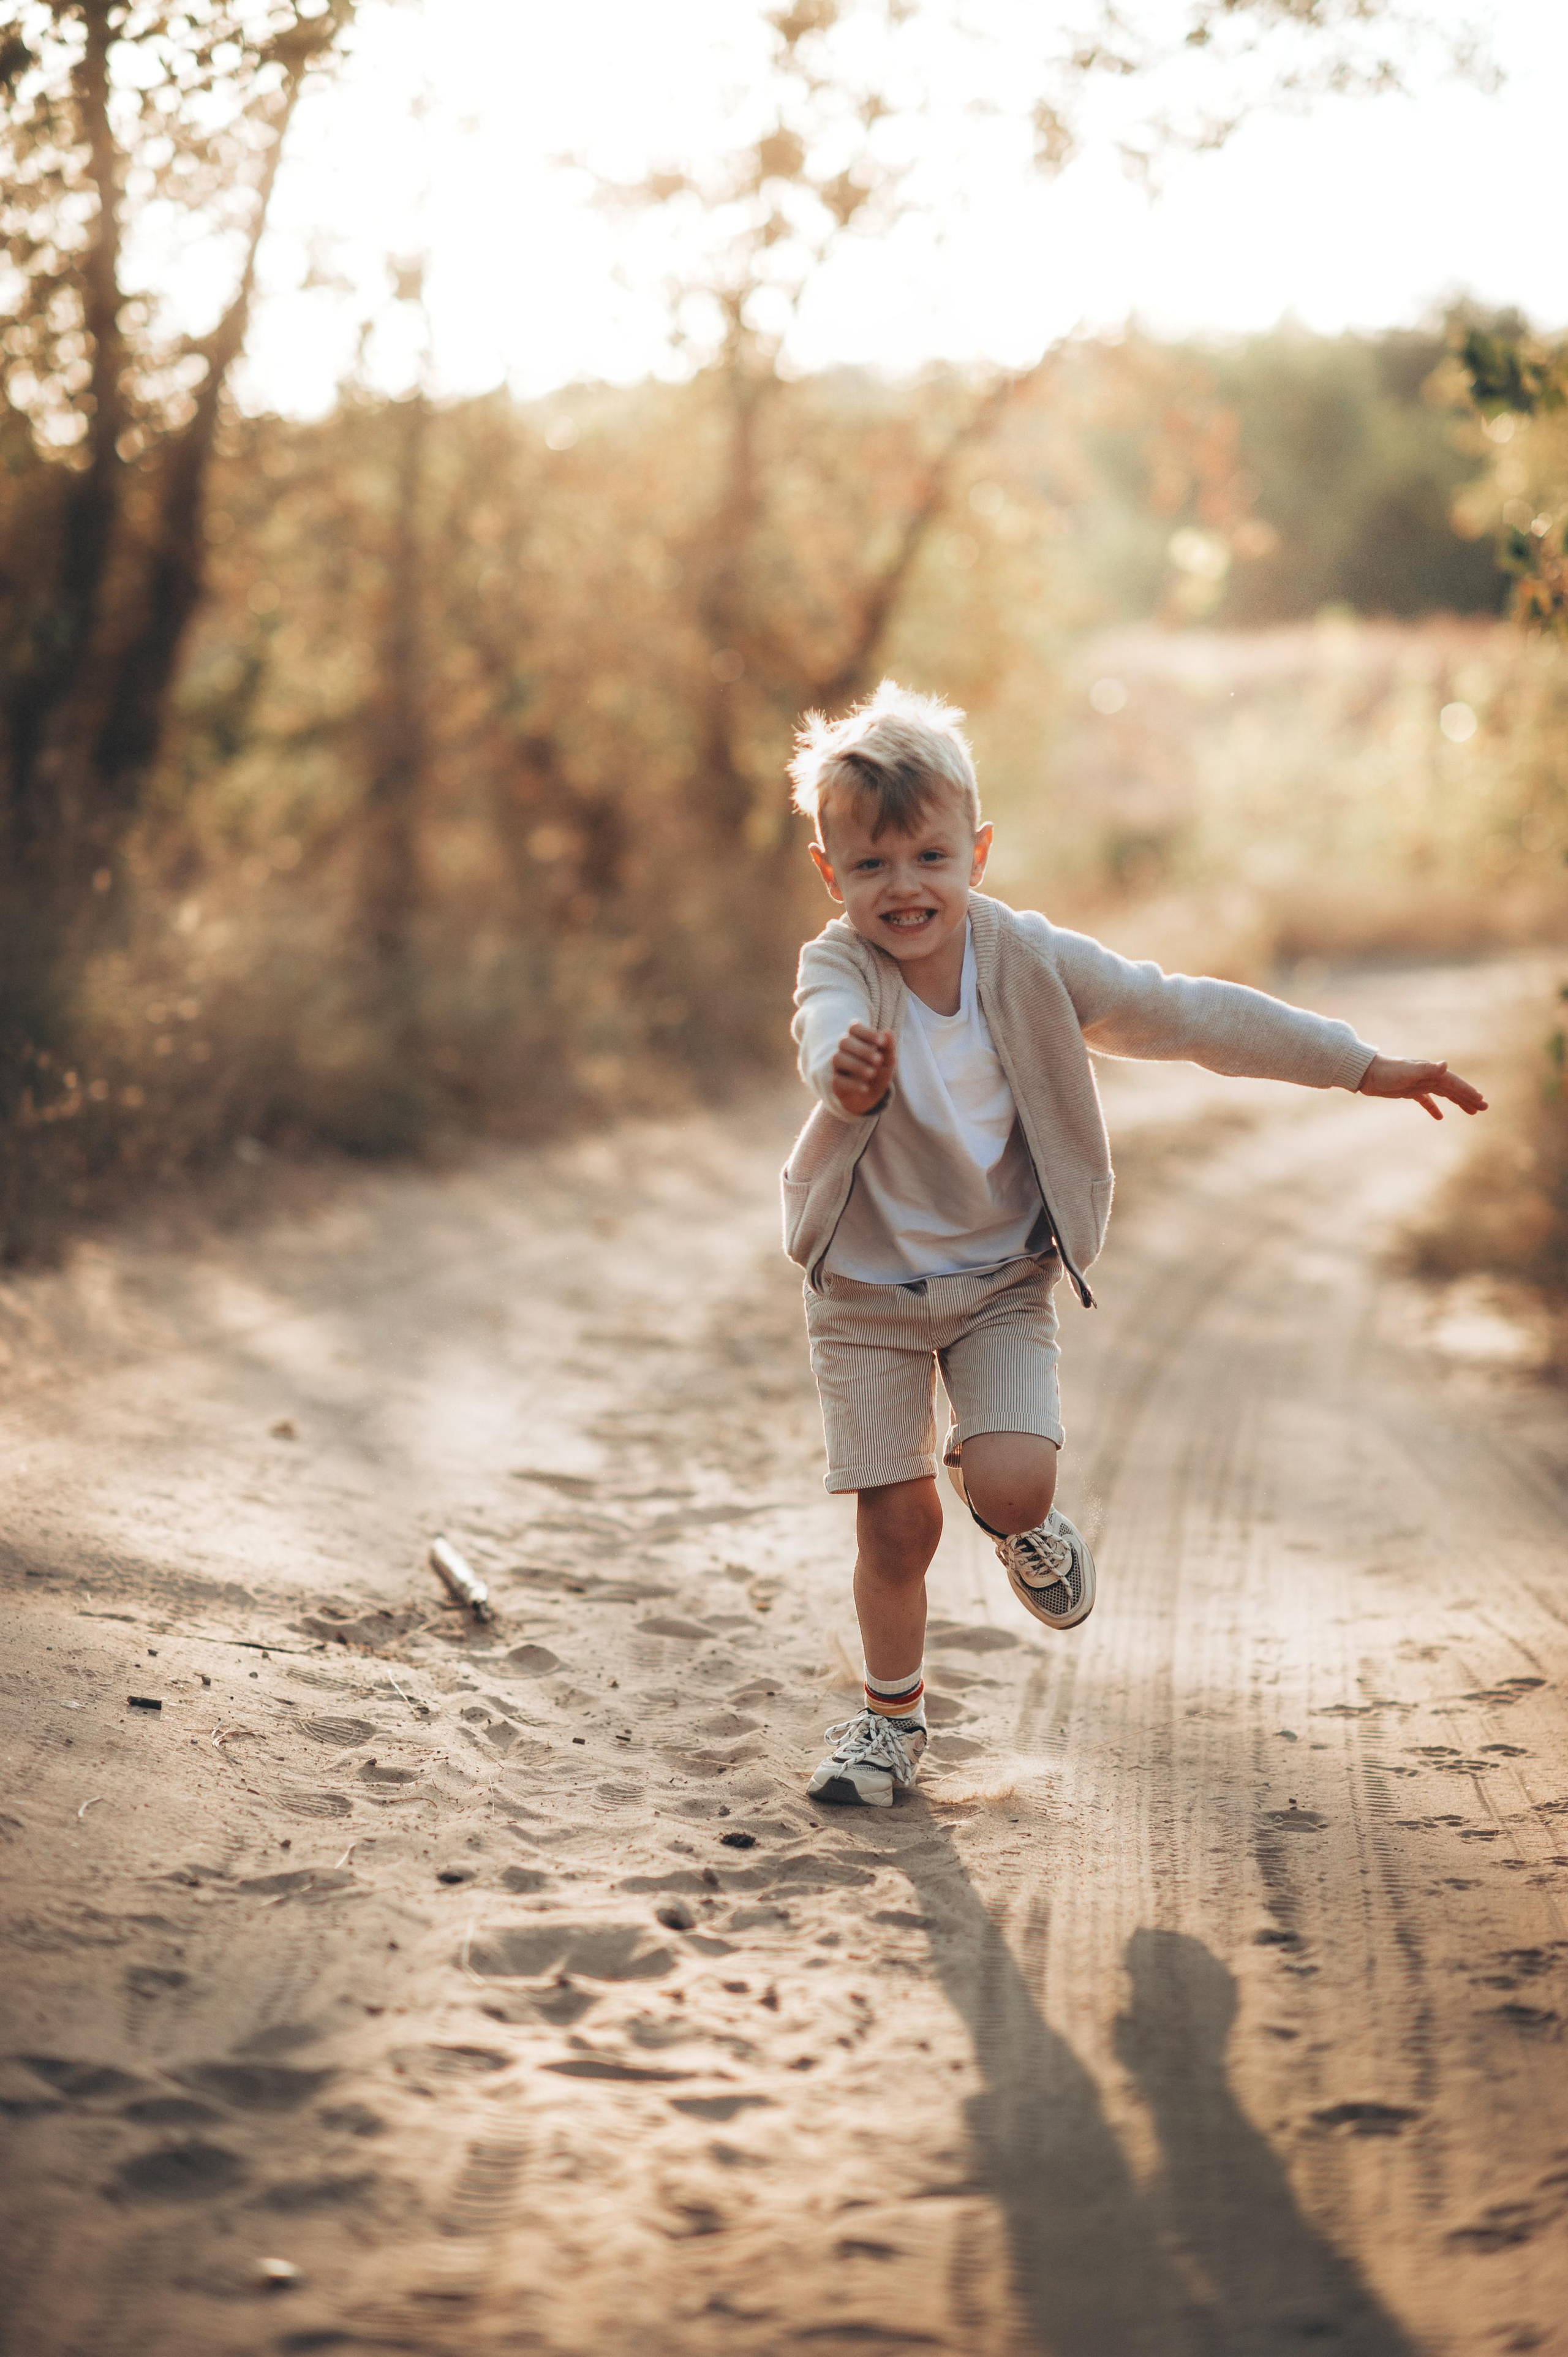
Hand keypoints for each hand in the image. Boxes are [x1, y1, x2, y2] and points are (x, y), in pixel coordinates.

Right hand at [831, 1023, 895, 1116]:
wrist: (870, 1098)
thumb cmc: (879, 1073)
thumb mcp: (888, 1062)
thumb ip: (889, 1047)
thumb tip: (887, 1031)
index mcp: (856, 1040)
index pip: (854, 1028)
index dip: (867, 1032)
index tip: (882, 1042)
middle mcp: (844, 1050)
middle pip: (844, 1041)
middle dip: (862, 1050)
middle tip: (879, 1060)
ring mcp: (837, 1066)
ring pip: (838, 1059)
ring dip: (857, 1065)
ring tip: (872, 1073)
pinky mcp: (835, 1083)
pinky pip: (838, 1080)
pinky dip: (853, 1084)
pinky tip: (866, 1088)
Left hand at [1356, 1054, 1487, 1121]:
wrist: (1366, 1073)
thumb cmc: (1386, 1072)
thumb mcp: (1407, 1072)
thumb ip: (1427, 1069)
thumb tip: (1445, 1065)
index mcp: (1430, 1072)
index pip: (1454, 1083)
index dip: (1468, 1091)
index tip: (1481, 1101)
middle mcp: (1428, 1077)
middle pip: (1453, 1089)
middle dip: (1468, 1098)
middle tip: (1484, 1108)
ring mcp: (1419, 1084)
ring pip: (1443, 1094)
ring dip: (1458, 1102)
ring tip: (1471, 1112)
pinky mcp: (1409, 1091)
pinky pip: (1426, 1100)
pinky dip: (1434, 1108)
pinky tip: (1440, 1118)